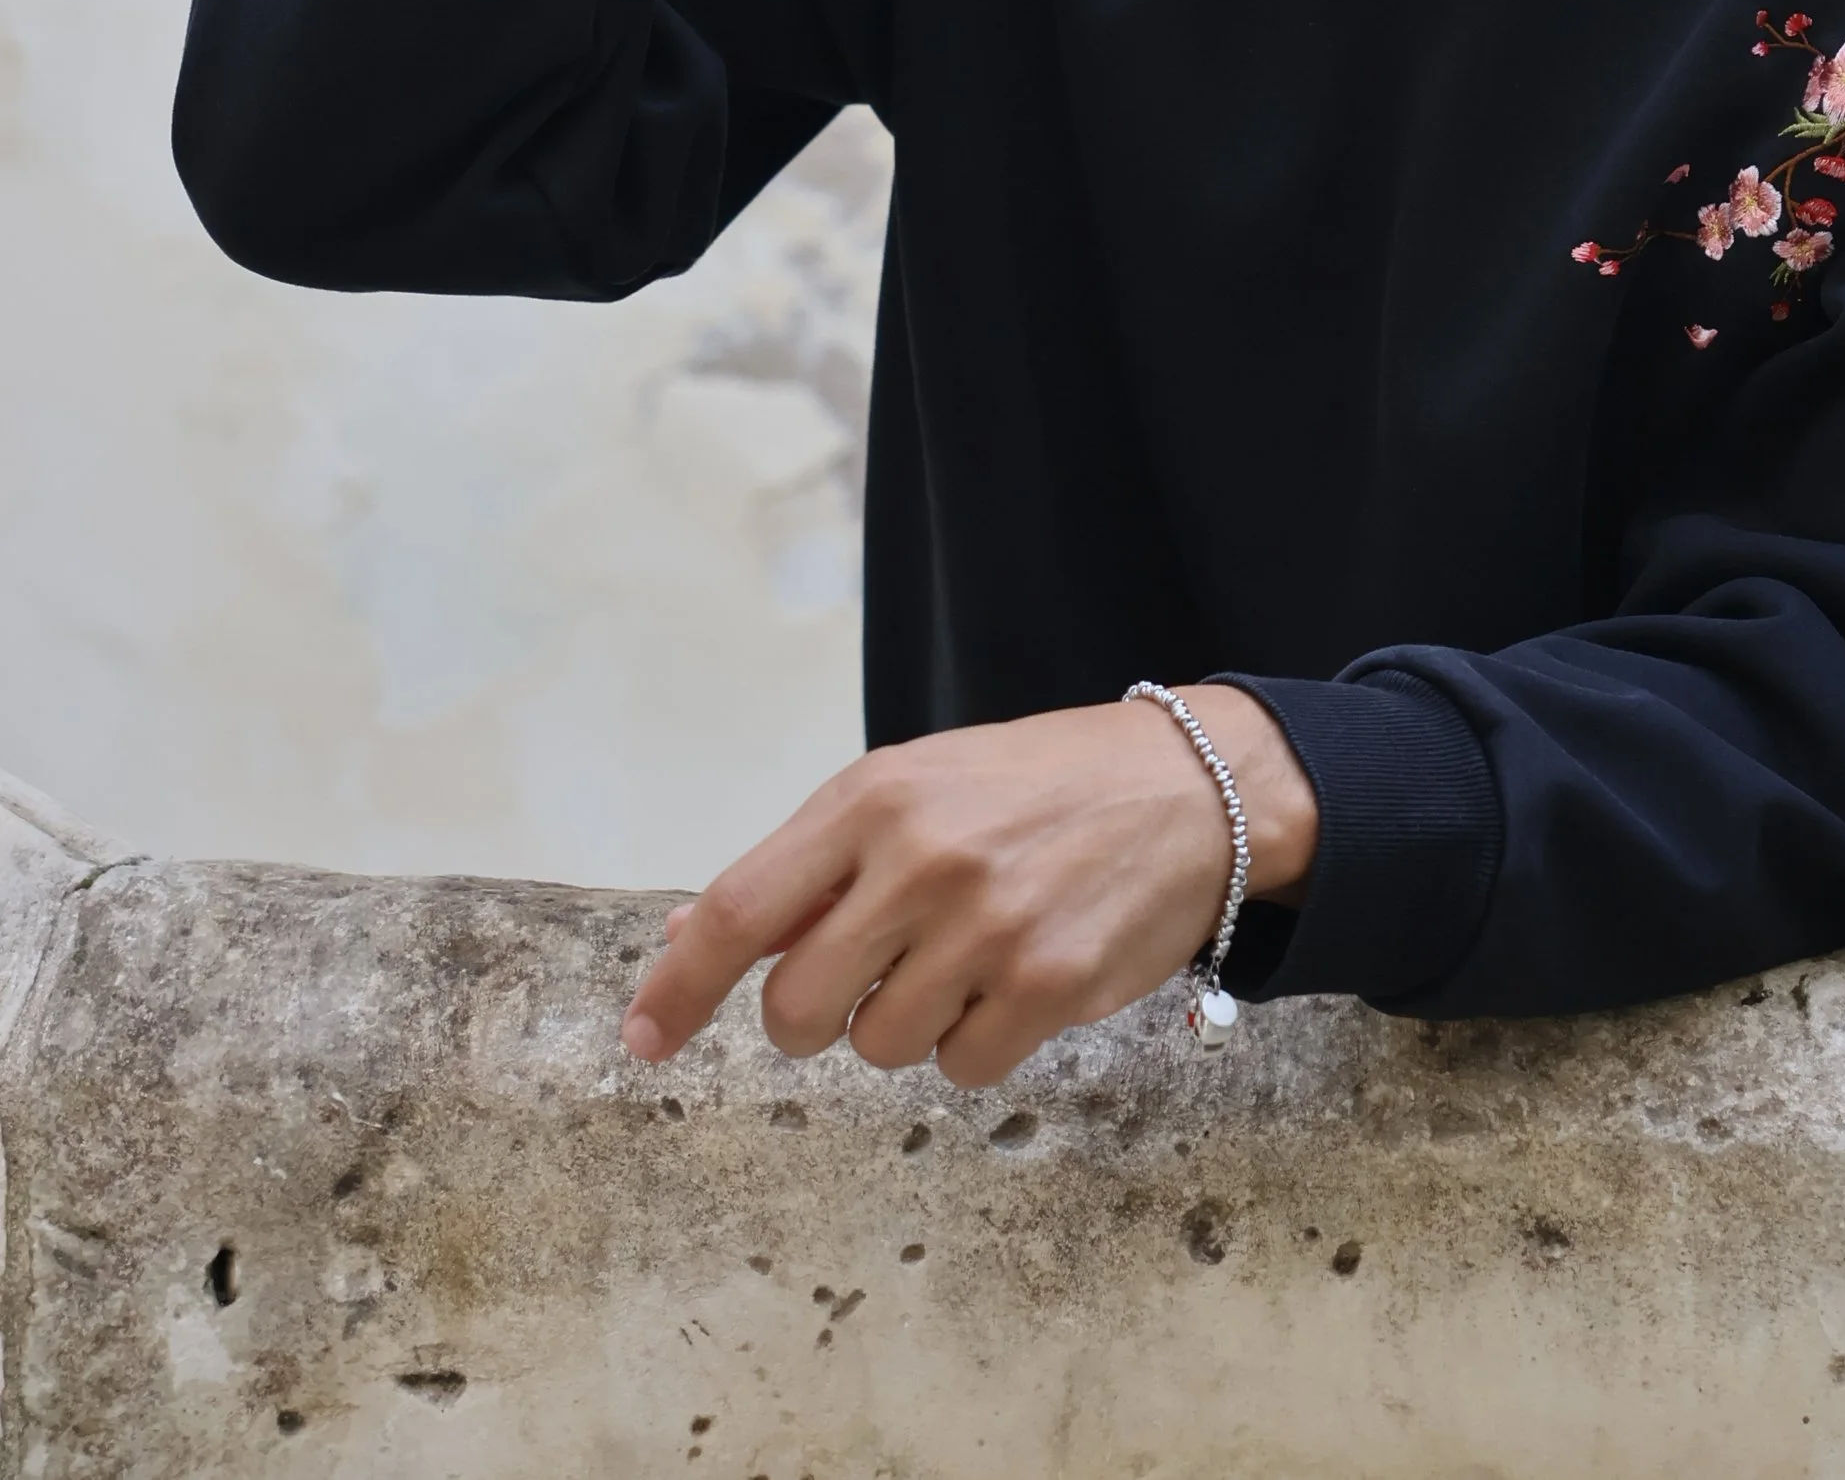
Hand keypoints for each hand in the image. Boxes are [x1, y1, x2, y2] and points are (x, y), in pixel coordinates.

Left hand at [619, 690, 1317, 1089]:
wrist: (1190, 786)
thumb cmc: (1036, 786)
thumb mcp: (920, 785)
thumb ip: (819, 863)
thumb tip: (702, 940)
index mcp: (875, 795)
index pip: (742, 908)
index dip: (679, 986)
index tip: (644, 1036)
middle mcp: (921, 859)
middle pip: (797, 1008)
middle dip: (813, 1016)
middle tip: (862, 979)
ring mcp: (987, 927)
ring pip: (877, 1047)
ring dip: (903, 1025)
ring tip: (961, 960)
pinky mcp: (1048, 986)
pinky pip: (959, 1069)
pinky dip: (972, 1044)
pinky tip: (1012, 983)